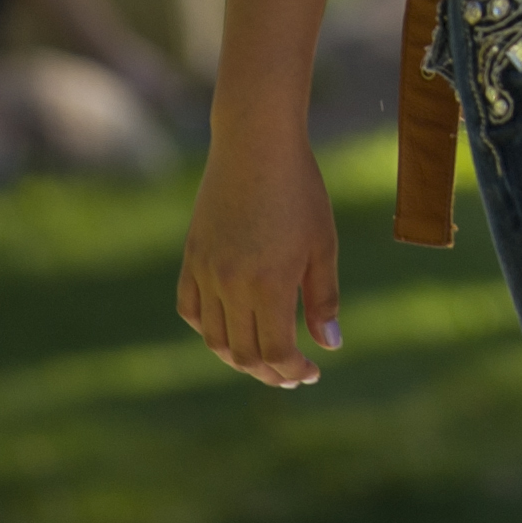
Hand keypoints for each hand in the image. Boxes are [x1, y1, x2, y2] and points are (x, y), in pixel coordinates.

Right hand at [179, 129, 342, 386]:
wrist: (255, 147)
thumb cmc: (300, 192)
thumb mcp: (323, 244)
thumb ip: (323, 298)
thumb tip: (330, 345)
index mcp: (268, 285)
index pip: (274, 350)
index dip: (292, 369)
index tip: (311, 374)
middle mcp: (230, 286)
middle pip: (243, 352)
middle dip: (269, 371)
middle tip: (292, 375)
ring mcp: (205, 273)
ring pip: (214, 338)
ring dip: (238, 357)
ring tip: (265, 359)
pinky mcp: (191, 259)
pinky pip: (192, 310)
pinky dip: (209, 329)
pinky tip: (231, 329)